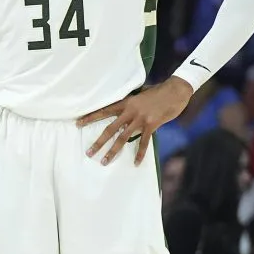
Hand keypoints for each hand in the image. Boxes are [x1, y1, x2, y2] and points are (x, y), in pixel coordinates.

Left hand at [78, 77, 192, 165]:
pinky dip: (140, 153)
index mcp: (125, 103)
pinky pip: (144, 142)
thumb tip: (124, 110)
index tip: (78, 124)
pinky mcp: (152, 125)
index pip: (104, 111)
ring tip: (104, 161)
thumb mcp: (140, 95)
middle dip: (99, 142)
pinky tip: (136, 163)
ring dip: (113, 151)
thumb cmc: (158, 92)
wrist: (175, 91)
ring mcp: (141, 119)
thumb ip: (131, 103)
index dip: (90, 118)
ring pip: (123, 138)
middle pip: (110, 129)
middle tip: (89, 152)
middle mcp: (130, 112)